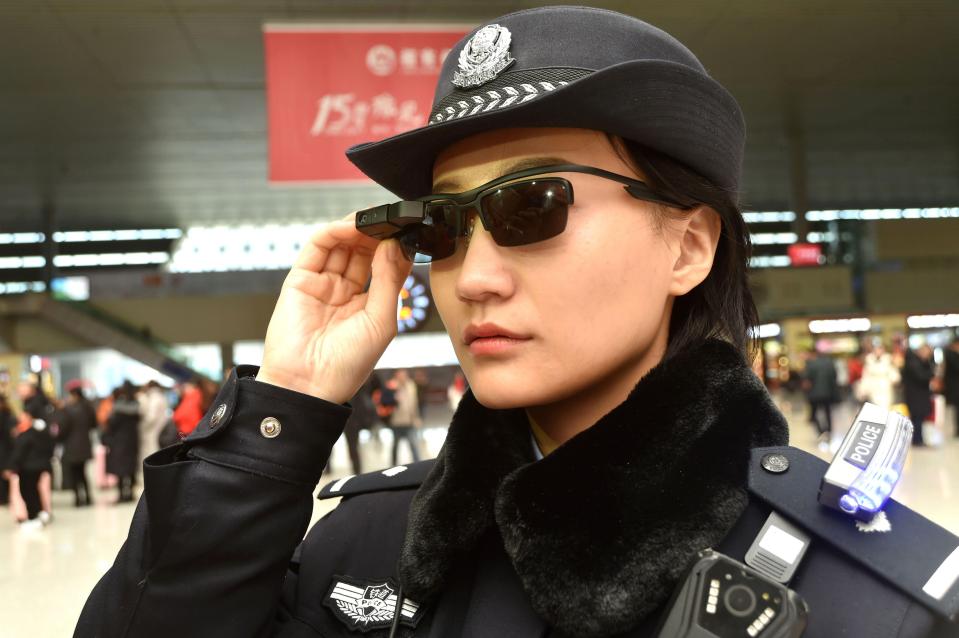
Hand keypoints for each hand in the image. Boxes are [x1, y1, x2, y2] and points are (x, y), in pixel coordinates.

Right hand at [257, 216, 411, 403]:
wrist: (309, 385)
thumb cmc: (347, 365)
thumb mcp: (381, 320)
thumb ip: (389, 281)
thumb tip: (394, 246)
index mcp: (366, 306)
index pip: (383, 266)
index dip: (394, 248)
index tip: (410, 232)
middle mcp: (343, 292)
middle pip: (362, 251)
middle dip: (377, 233)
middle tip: (393, 219)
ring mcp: (322, 284)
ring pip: (341, 245)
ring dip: (358, 228)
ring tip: (374, 219)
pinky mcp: (300, 280)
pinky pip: (317, 247)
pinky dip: (334, 232)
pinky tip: (351, 226)